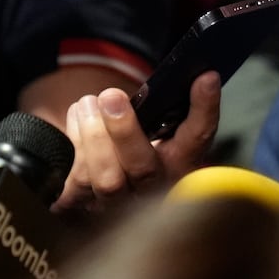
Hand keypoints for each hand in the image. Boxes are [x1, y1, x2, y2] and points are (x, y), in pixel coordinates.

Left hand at [53, 72, 220, 212]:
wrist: (100, 176)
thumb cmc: (132, 141)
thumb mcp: (154, 123)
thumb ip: (164, 104)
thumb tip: (189, 71)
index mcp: (181, 162)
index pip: (199, 137)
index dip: (205, 108)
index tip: (205, 78)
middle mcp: (154, 189)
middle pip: (144, 169)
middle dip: (125, 131)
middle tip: (111, 97)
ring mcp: (117, 204)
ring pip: (106, 180)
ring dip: (92, 135)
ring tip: (87, 104)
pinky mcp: (81, 207)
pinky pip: (74, 183)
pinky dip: (73, 145)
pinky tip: (77, 119)